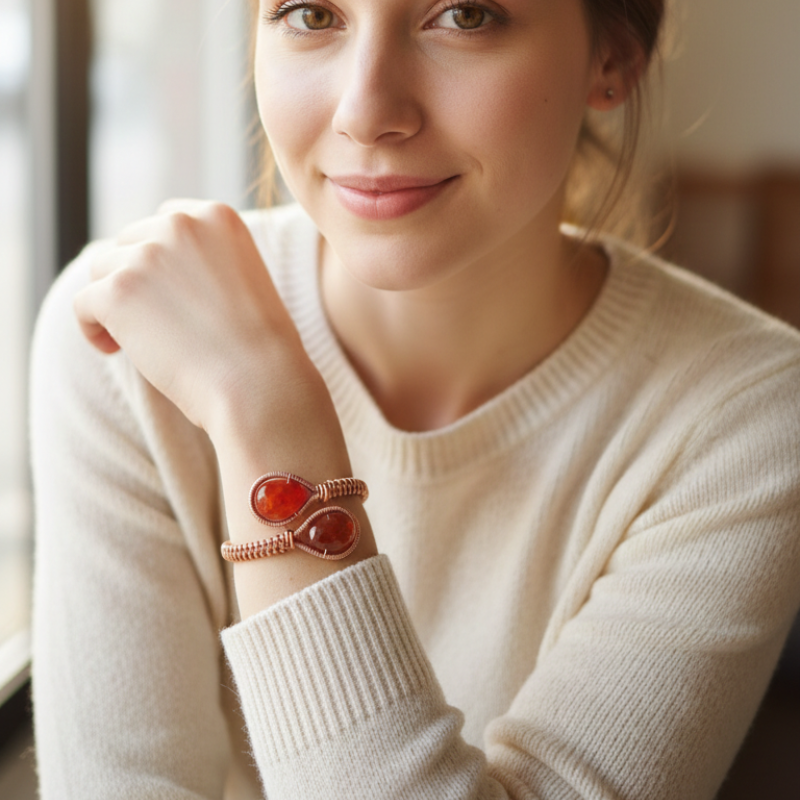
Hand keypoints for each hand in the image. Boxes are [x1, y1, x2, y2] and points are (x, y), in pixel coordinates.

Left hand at [73, 200, 315, 437]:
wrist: (258, 383)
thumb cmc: (260, 348)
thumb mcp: (244, 281)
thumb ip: (204, 262)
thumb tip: (154, 271)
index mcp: (217, 217)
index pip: (166, 221)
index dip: (158, 258)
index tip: (165, 293)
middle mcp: (181, 224)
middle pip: (129, 243)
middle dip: (134, 280)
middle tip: (151, 323)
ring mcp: (147, 254)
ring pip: (103, 271)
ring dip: (113, 304)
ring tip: (136, 341)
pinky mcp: (118, 290)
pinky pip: (84, 303)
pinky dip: (92, 329)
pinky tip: (114, 351)